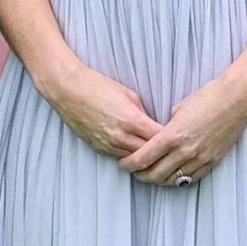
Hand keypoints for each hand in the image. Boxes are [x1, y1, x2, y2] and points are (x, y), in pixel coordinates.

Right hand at [36, 60, 160, 160]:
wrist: (68, 90)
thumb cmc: (98, 86)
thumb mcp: (129, 94)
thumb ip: (143, 113)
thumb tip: (153, 124)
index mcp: (132, 120)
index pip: (160, 138)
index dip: (171, 139)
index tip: (179, 136)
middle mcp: (121, 136)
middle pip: (150, 153)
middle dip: (161, 151)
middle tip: (172, 150)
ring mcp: (109, 145)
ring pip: (135, 159)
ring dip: (146, 157)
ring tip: (157, 155)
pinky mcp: (99, 148)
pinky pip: (120, 157)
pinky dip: (130, 155)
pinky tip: (136, 151)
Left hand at [120, 72, 246, 187]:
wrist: (236, 99)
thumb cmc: (208, 97)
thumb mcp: (178, 109)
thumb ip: (165, 127)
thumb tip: (156, 138)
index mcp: (172, 136)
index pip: (143, 158)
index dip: (129, 164)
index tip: (123, 164)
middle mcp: (185, 151)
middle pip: (155, 174)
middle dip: (140, 175)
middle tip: (134, 171)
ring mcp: (200, 159)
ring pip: (172, 180)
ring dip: (158, 180)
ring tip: (151, 174)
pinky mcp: (212, 162)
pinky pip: (191, 179)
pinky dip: (177, 180)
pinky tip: (172, 175)